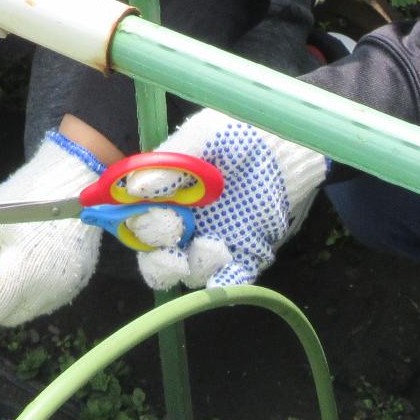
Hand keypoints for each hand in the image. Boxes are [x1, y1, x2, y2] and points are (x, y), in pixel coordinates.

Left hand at [0, 129, 106, 336]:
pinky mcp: (79, 280)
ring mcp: (67, 287)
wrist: (75, 176)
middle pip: (8, 317)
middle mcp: (47, 290)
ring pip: (28, 311)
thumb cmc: (26, 196)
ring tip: (6, 269)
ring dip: (12, 300)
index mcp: (23, 276)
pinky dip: (33, 292)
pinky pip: (48, 299)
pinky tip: (29, 267)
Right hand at [128, 110, 327, 291]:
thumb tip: (135, 189)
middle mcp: (184, 225)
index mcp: (166, 197)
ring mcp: (212, 243)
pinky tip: (225, 277)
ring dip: (195, 265)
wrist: (284, 147)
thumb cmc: (238, 136)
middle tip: (175, 229)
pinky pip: (229, 280)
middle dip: (158, 251)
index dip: (135, 223)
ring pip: (190, 273)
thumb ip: (171, 161)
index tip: (150, 213)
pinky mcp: (244, 255)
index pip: (135, 220)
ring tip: (215, 246)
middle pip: (154, 256)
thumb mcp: (203, 137)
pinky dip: (224, 284)